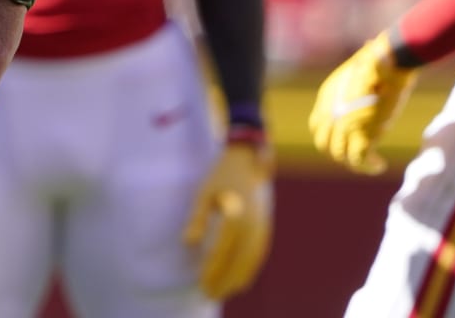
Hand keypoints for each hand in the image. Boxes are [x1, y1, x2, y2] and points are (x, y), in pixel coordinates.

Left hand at [183, 139, 273, 298]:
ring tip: (225, 292)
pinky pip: (259, 253)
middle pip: (238, 262)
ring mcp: (261, 226)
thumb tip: (188, 243)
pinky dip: (251, 268)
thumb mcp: (204, 194)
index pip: (222, 253)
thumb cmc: (219, 176)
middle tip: (210, 294)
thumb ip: (197, 219)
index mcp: (234, 217)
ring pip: (251, 261)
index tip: (202, 284)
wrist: (246, 160)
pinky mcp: (266, 226)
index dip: (212, 272)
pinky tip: (242, 278)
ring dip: (238, 279)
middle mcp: (251, 225)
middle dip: (225, 281)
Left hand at [308, 33, 418, 174]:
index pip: (317, 125)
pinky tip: (378, 165)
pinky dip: (367, 166)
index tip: (344, 140)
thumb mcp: (361, 69)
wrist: (389, 62)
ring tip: (370, 164)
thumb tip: (371, 50)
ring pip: (340, 155)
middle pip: (324, 143)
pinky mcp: (362, 132)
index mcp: (328, 96)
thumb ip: (360, 77)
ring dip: (355, 163)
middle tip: (357, 156)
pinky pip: (358, 159)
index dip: (329, 136)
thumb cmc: (381, 60)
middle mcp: (330, 112)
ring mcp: (345, 124)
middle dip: (339, 153)